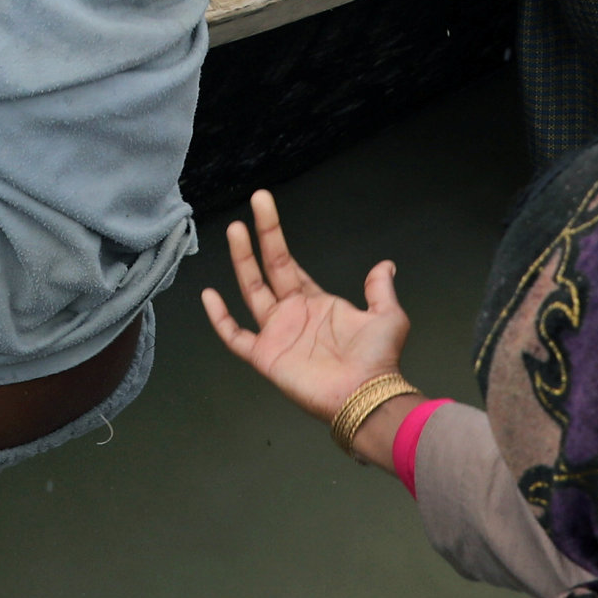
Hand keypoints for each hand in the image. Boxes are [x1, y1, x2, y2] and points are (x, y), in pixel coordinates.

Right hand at [198, 189, 414, 431]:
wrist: (366, 395)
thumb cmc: (378, 360)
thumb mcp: (387, 316)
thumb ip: (380, 289)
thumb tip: (386, 265)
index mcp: (315, 303)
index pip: (289, 264)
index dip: (275, 236)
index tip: (264, 206)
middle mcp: (292, 314)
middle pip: (268, 267)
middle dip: (261, 235)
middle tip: (256, 202)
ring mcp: (276, 334)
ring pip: (251, 290)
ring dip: (242, 260)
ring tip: (236, 230)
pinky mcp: (265, 356)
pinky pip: (235, 336)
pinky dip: (220, 318)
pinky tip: (210, 296)